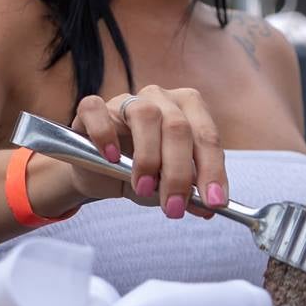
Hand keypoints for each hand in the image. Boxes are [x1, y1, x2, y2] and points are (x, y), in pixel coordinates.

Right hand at [71, 85, 228, 220]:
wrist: (98, 173)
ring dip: (148, 158)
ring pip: (145, 115)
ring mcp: (125, 99)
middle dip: (178, 172)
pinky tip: (111, 157)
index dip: (212, 169)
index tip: (213, 202)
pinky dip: (105, 134)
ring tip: (143, 188)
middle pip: (178, 127)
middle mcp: (160, 98)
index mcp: (188, 109)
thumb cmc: (140, 173)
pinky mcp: (92, 108)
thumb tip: (206, 208)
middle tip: (173, 207)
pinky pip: (97, 110)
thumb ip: (189, 194)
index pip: (206, 136)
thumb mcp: (168, 186)